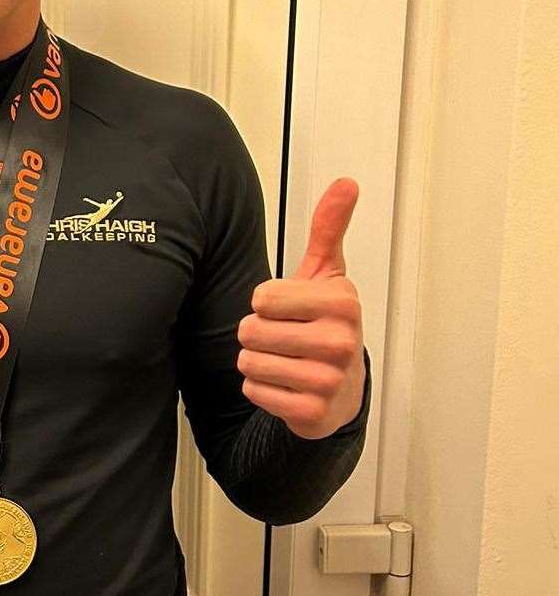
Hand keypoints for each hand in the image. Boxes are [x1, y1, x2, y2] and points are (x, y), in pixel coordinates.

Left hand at [236, 178, 365, 439]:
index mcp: (342, 302)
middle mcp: (342, 341)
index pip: (263, 297)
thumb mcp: (327, 274)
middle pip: (252, 331)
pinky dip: (260, 388)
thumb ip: (328, 228)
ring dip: (256, 360)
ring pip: (249, 361)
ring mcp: (330, 380)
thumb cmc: (325, 323)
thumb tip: (346, 183)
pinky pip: (254, 390)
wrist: (341, 389)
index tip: (288, 308)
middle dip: (256, 333)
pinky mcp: (312, 412)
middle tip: (283, 337)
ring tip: (283, 360)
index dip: (265, 303)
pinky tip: (285, 385)